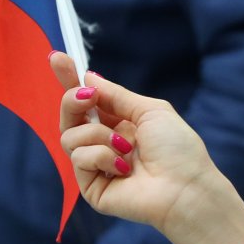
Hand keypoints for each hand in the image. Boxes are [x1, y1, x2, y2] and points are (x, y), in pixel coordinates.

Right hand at [51, 55, 243, 243]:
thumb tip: (90, 78)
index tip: (57, 57)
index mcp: (120, 123)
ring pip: (69, 136)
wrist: (185, 186)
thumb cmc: (177, 149)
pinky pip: (79, 158)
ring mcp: (95, 165)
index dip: (70, 80)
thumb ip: (117, 96)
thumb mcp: (150, 111)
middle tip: (87, 97)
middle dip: (72, 100)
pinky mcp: (90, 186)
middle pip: (69, 115)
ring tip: (125, 146)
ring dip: (98, 134)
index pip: (87, 101)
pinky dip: (101, 156)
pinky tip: (123, 168)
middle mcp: (104, 142)